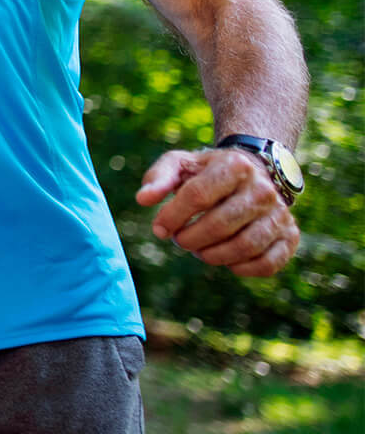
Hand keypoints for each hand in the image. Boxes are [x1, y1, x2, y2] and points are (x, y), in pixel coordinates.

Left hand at [136, 148, 299, 276]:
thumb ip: (158, 178)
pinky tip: (226, 261)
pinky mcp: (289, 236)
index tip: (159, 229)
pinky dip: (242, 268)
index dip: (172, 217)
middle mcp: (263, 189)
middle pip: (220, 224)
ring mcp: (280, 214)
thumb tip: (143, 199)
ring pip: (245, 246)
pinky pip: (268, 263)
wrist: (250, 174)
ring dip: (212, 255)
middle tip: (180, 240)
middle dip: (190, 239)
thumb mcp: (180, 165)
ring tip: (199, 250)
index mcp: (235, 165)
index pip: (197, 195)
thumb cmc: (206, 172)